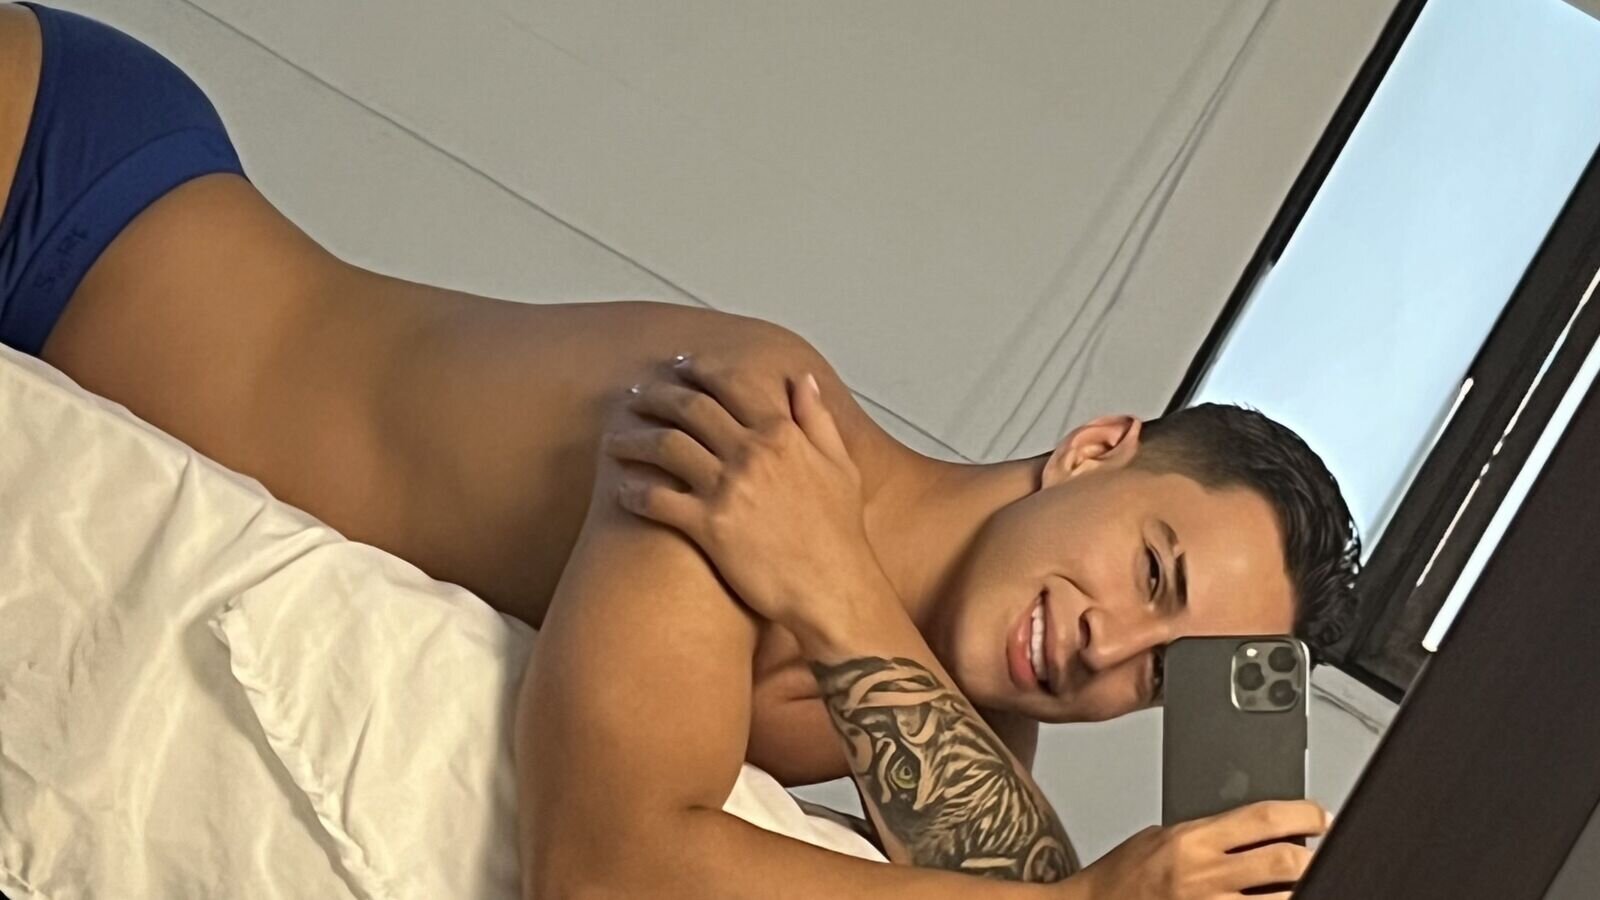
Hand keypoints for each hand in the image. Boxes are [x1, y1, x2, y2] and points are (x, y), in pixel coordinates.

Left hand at [602, 355, 889, 630]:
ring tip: (615, 439)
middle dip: (656, 396)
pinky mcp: (709, 527)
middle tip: (636, 395)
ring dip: (634, 439)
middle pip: (689, 408)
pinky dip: (633, 492)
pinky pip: (657, 500)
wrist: (834, 590)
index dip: (698, 370)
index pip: (730, 384)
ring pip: (665, 446)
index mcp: (782, 433)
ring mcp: (728, 489)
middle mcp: (751, 453)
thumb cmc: (839, 535)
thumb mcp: (839, 465)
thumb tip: (802, 380)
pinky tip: (621, 491)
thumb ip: (816, 418)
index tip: (679, 367)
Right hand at [1071, 800, 1329, 899]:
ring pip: (1282, 899)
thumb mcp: (1161, 837)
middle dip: (1315, 858)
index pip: (1263, 818)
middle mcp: (1203, 874)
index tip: (1320, 817)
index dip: (1304, 815)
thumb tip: (1257, 831)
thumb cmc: (1123, 877)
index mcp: (1191, 839)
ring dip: (1303, 890)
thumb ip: (1208, 834)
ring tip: (1305, 884)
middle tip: (1322, 856)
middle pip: (1284, 860)